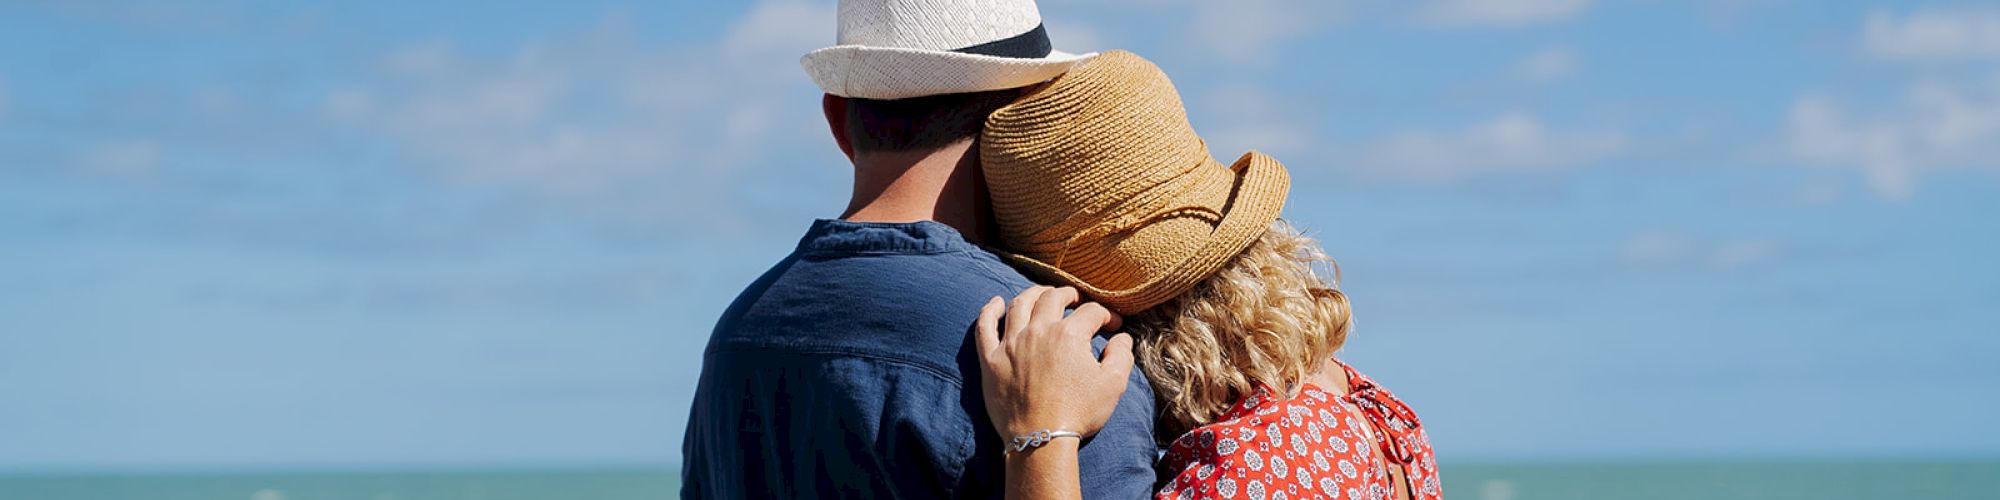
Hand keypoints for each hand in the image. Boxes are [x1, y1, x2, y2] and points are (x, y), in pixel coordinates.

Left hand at [975, 286, 1136, 440]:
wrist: (1041, 440)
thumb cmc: (1079, 413)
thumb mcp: (1113, 385)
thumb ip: (1121, 355)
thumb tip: (1121, 338)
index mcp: (1069, 335)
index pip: (1090, 312)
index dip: (1106, 316)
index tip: (1113, 325)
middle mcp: (1038, 331)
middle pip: (1052, 298)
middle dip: (1068, 295)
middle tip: (1075, 299)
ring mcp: (1011, 344)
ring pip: (1020, 305)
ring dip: (1033, 294)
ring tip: (1042, 294)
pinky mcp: (991, 360)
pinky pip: (985, 327)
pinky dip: (990, 311)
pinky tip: (996, 302)